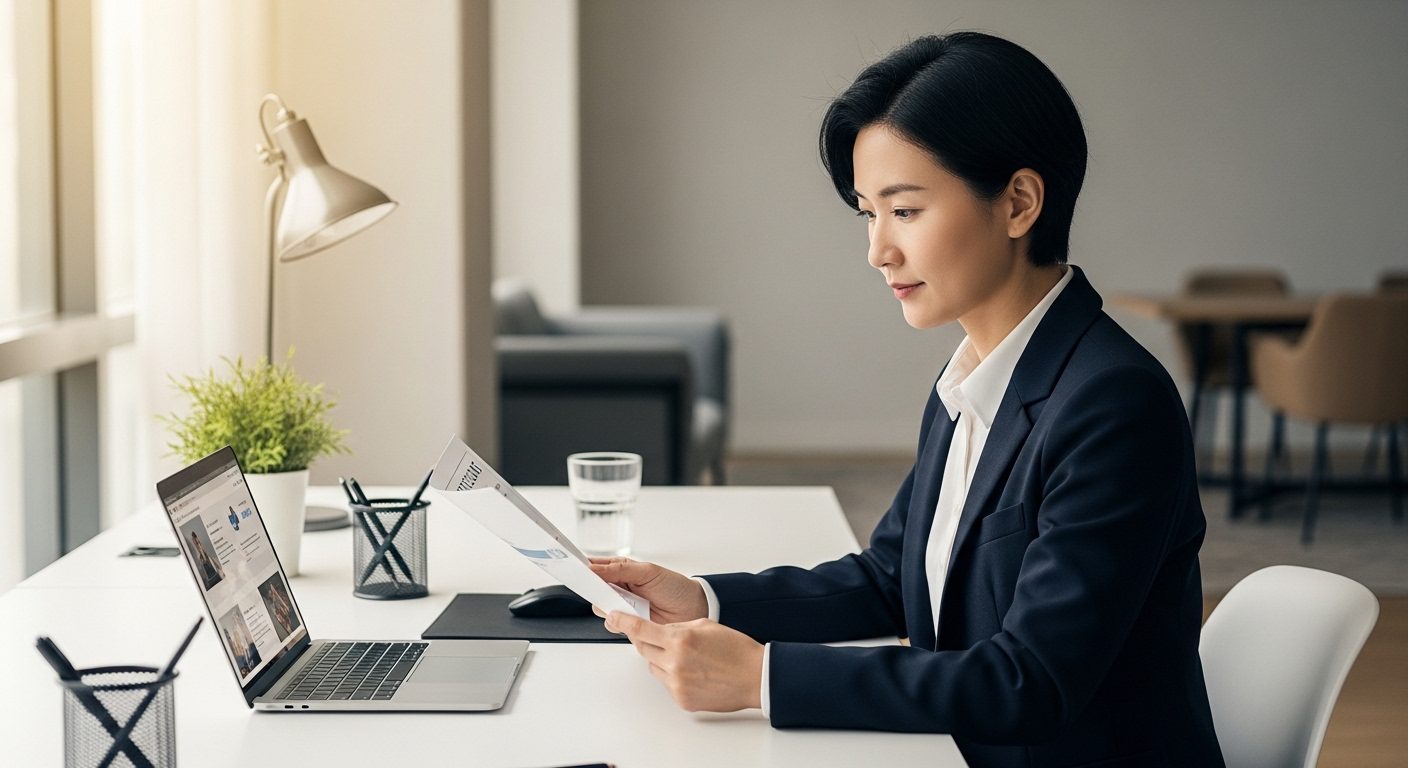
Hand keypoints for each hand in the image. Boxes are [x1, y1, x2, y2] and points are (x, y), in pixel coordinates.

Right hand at [588, 557, 708, 623]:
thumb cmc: (675, 586)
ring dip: (609, 607)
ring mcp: (624, 606)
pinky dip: (619, 622)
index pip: (595, 567)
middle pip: (594, 590)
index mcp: (622, 570)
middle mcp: (620, 588)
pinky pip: (614, 624)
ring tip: (624, 604)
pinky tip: (631, 617)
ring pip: (602, 609)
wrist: (695, 608)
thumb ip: (620, 569)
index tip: (573, 569)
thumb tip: (594, 567)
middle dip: (594, 590)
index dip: (583, 568)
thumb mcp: (648, 572)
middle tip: (600, 589)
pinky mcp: (629, 624)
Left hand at [606, 611, 763, 711]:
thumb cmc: (736, 651)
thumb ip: (678, 627)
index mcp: (680, 639)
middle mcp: (675, 662)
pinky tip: (694, 673)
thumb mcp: (705, 625)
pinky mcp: (681, 699)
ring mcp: (677, 683)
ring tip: (689, 658)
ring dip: (663, 660)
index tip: (613, 616)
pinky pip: (666, 684)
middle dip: (649, 642)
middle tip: (664, 639)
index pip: (640, 629)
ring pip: (654, 667)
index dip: (623, 622)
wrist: (755, 677)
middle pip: (643, 649)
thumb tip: (660, 630)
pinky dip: (674, 676)